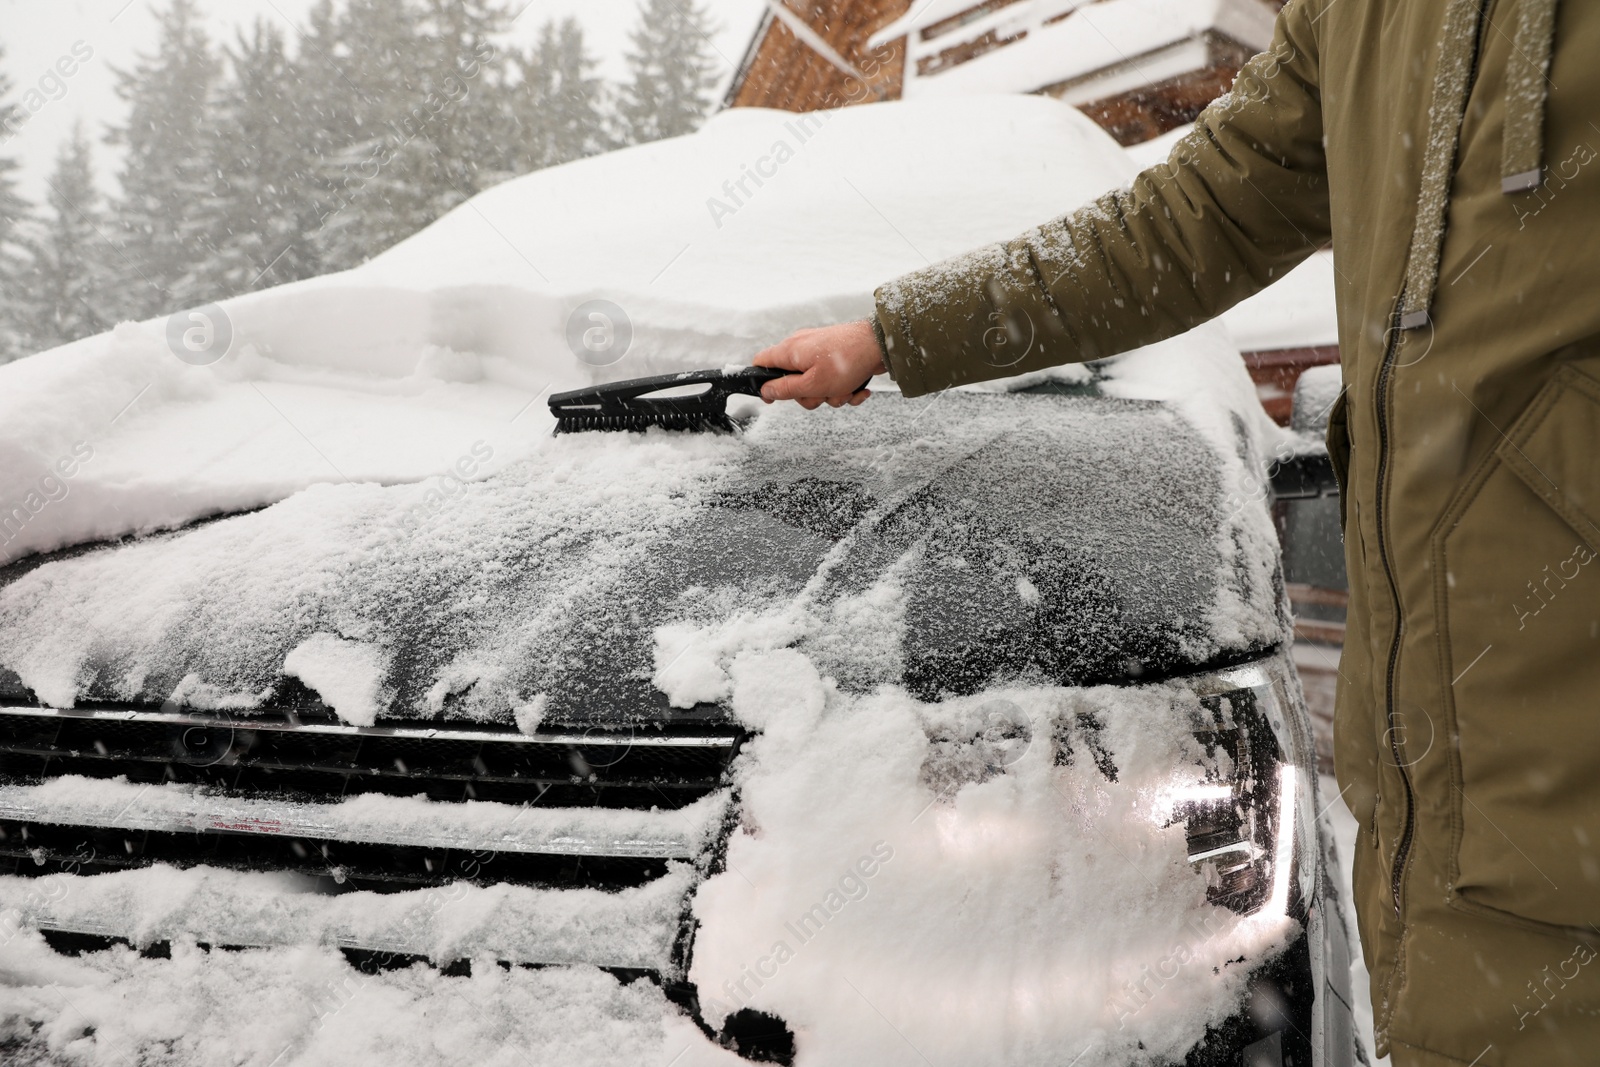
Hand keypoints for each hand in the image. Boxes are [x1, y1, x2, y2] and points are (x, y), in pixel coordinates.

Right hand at [752, 320, 886, 408]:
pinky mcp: (836, 356)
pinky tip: (859, 389)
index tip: (773, 398)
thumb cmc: (847, 361)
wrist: (881, 345)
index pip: (761, 363)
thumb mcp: (812, 384)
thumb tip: (765, 391)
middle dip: (809, 396)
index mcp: (790, 351)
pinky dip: (846, 389)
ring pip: (816, 384)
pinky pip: (833, 380)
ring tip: (846, 391)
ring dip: (832, 395)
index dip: (763, 382)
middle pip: (791, 381)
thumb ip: (785, 389)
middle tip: (823, 394)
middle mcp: (802, 348)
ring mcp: (820, 351)